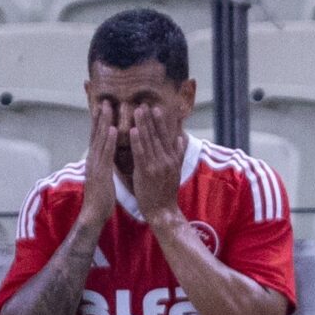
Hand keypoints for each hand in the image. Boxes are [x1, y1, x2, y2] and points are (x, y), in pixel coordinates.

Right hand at [78, 102, 119, 238]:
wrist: (94, 214)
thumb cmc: (101, 197)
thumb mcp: (104, 176)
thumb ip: (105, 164)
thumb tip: (109, 155)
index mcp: (95, 159)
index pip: (96, 136)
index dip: (99, 121)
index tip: (103, 106)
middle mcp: (92, 158)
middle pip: (95, 133)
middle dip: (99, 115)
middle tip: (104, 99)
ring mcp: (95, 164)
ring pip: (99, 139)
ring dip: (103, 122)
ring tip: (107, 106)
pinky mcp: (100, 172)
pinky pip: (105, 153)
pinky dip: (107, 140)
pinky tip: (111, 129)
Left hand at [127, 102, 185, 222]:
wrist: (163, 211)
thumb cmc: (166, 192)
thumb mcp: (176, 171)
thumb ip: (179, 153)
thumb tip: (181, 138)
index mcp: (172, 159)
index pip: (165, 136)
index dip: (160, 122)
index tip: (155, 108)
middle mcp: (166, 159)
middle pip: (157, 135)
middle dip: (150, 119)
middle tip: (143, 104)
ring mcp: (156, 165)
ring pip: (148, 141)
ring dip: (142, 125)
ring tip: (137, 111)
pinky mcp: (146, 172)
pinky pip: (141, 153)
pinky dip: (137, 141)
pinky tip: (132, 130)